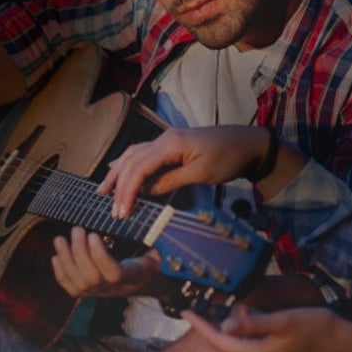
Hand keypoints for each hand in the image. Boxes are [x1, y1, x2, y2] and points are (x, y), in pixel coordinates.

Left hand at [50, 229, 163, 298]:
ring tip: (60, 238)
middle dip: (80, 251)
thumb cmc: (145, 262)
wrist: (138, 283)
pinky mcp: (85, 294)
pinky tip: (56, 255)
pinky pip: (69, 287)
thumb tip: (162, 227)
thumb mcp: (156, 253)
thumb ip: (157, 244)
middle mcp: (112, 290)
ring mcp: (97, 294)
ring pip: (77, 281)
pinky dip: (59, 272)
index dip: (100, 256)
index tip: (94, 234)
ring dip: (65, 258)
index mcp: (131, 278)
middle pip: (91, 276)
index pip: (113, 273)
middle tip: (77, 229)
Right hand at [99, 126, 269, 217]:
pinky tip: (117, 168)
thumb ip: (170, 181)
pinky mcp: (170, 144)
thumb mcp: (201, 173)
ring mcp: (165, 140)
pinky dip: (127, 164)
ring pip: (132, 155)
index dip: (126, 192)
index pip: (139, 169)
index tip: (121, 213)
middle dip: (118, 187)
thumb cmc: (229, 158)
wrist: (249, 143)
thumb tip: (146, 191)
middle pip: (131, 162)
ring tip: (103, 191)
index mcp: (170, 144)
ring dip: (117, 173)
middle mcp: (163, 139)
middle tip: (111, 209)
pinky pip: (141, 153)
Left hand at [180, 303, 350, 351]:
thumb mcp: (283, 321)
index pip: (220, 341)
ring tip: (240, 311)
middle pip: (231, 347)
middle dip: (219, 328)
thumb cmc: (319, 330)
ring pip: (247, 350)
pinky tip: (262, 323)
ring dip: (240, 332)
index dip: (201, 326)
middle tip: (207, 309)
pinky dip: (256, 339)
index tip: (185, 312)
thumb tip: (224, 326)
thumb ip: (252, 324)